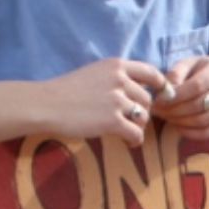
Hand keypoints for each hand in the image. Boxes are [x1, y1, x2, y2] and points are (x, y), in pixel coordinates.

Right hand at [37, 57, 172, 144]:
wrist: (46, 104)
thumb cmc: (65, 91)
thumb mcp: (93, 73)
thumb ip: (115, 78)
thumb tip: (135, 91)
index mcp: (115, 65)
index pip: (150, 72)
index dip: (160, 85)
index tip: (163, 95)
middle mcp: (120, 80)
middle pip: (147, 100)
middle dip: (142, 112)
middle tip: (130, 122)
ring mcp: (117, 100)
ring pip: (144, 117)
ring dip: (138, 127)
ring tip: (127, 133)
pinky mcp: (113, 121)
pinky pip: (136, 133)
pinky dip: (135, 141)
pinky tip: (127, 143)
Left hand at [152, 55, 208, 136]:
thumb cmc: (200, 70)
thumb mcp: (188, 64)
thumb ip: (176, 73)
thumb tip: (167, 91)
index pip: (198, 85)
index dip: (177, 95)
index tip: (159, 99)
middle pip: (201, 105)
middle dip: (175, 110)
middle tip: (158, 110)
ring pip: (204, 121)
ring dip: (180, 121)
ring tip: (166, 116)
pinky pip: (208, 132)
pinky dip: (189, 132)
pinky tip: (177, 126)